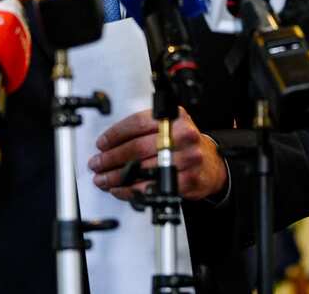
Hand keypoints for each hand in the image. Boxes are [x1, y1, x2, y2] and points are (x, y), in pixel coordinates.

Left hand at [87, 107, 227, 201]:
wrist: (211, 164)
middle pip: (137, 147)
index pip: (137, 123)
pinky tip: (120, 189)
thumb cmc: (183, 144)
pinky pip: (152, 188)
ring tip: (103, 179)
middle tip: (97, 163)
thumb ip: (143, 129)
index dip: (115, 134)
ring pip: (142, 169)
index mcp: (174, 117)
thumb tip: (108, 143)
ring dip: (117, 177)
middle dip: (111, 158)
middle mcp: (182, 135)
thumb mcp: (168, 125)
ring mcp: (187, 158)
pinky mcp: (187, 180)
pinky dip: (131, 191)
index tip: (101, 144)